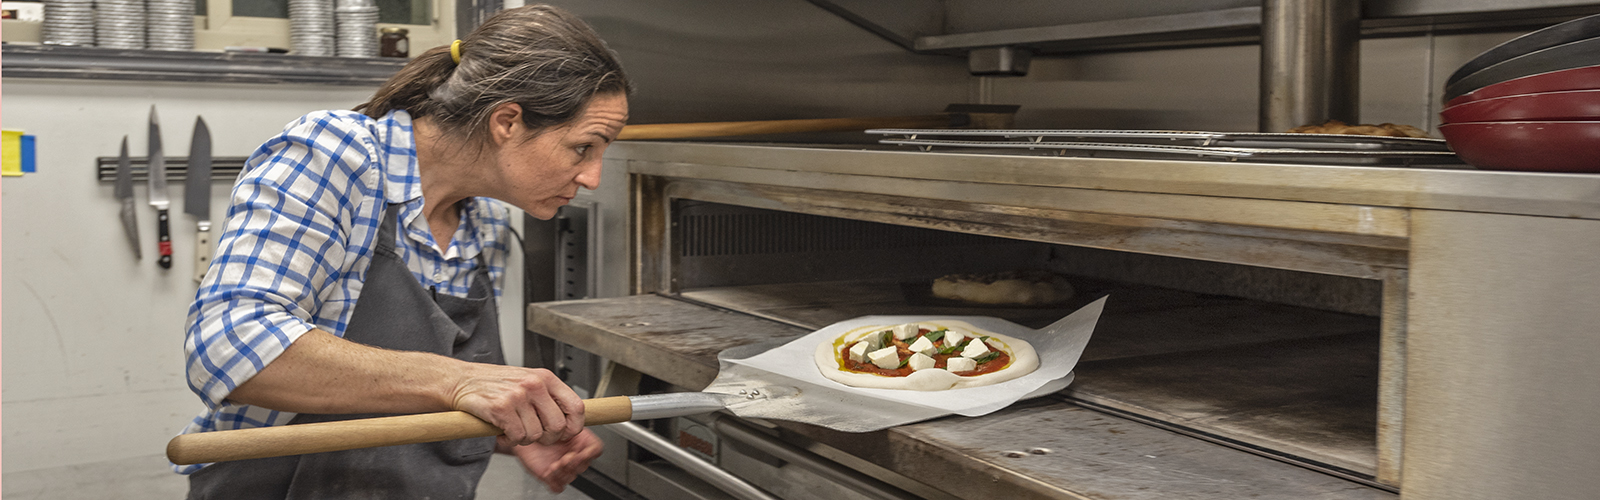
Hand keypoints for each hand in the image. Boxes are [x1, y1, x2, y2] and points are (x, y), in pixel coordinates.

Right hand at [450, 364, 583, 445]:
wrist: (462, 380)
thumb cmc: (495, 383)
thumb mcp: (528, 381)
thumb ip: (548, 397)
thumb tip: (569, 419)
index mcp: (545, 378)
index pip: (576, 407)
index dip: (573, 427)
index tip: (565, 433)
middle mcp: (534, 385)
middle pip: (557, 426)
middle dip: (546, 438)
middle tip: (534, 434)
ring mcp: (518, 396)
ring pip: (535, 435)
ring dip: (524, 439)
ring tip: (513, 427)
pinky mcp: (501, 408)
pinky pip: (517, 437)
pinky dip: (510, 440)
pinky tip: (503, 430)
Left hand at [500, 428, 603, 492]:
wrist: (525, 434)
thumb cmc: (541, 424)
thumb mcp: (556, 417)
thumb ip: (569, 421)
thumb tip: (576, 424)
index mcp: (580, 440)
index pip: (596, 449)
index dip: (590, 453)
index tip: (580, 452)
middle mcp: (573, 454)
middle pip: (583, 465)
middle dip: (574, 463)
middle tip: (566, 457)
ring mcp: (562, 467)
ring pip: (570, 476)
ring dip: (563, 472)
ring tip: (555, 464)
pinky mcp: (550, 477)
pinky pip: (557, 486)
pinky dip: (554, 482)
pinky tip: (549, 471)